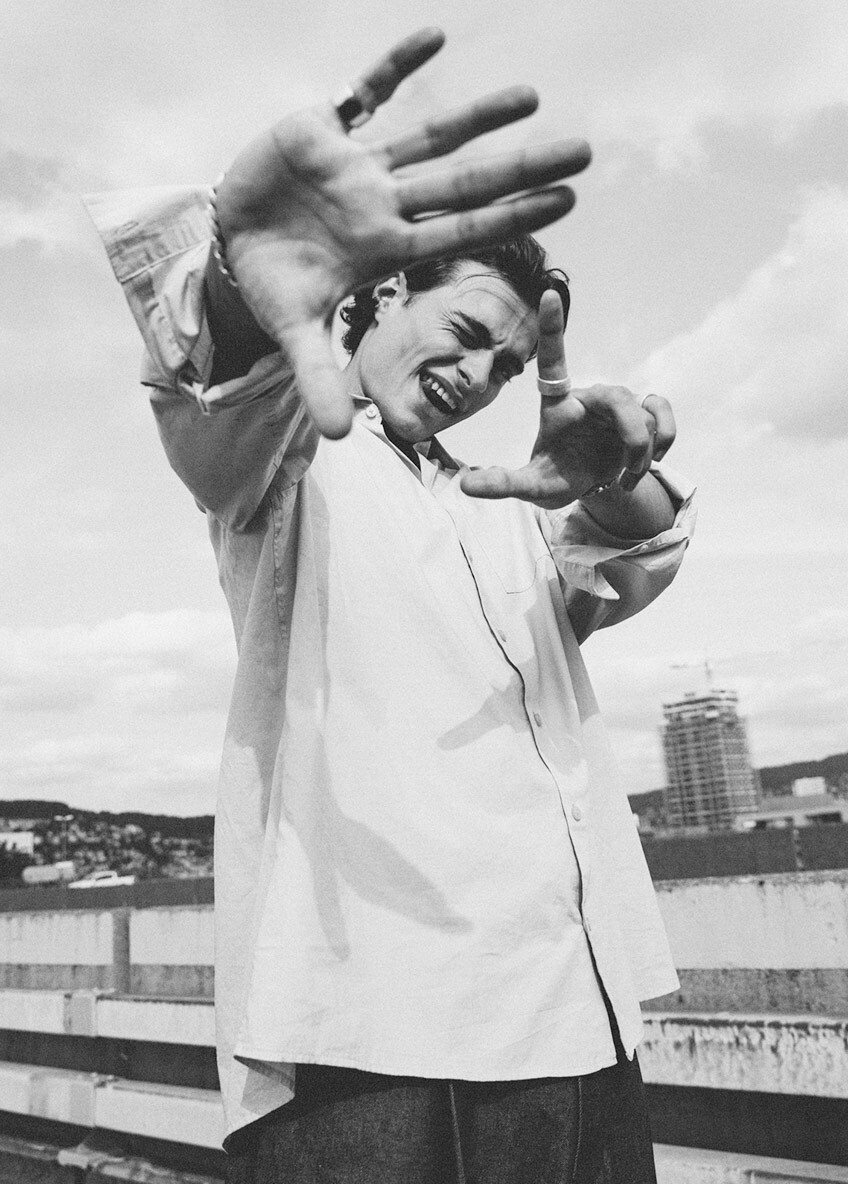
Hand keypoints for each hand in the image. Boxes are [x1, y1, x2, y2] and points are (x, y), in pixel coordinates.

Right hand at [215, 28, 590, 437]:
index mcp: (385, 247)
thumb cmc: (272, 287)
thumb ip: (318, 380)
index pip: (461, 232)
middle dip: (521, 166)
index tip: (567, 203)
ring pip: (428, 135)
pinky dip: (395, 65)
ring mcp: (358, 164)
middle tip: (586, 149)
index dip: (512, 218)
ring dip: (476, 116)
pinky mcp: (320, 128)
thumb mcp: (295, 334)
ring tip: (533, 97)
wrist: (228, 246)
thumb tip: (336, 440)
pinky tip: (436, 34)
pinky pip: (364, 89)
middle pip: (465, 182)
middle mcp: (384, 203)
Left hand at [460, 290, 675, 508]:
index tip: (548, 292)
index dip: (553, 327)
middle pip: (617, 396)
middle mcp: (590, 398)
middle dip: (631, 435)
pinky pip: (662, 413)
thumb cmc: (556, 477)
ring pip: (643, 414)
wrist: (592, 488)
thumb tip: (464, 486)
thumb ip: (501, 483)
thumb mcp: (530, 486)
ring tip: (627, 477)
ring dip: (642, 453)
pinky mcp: (642, 413)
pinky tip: (651, 462)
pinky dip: (663, 441)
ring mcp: (618, 404)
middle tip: (628, 471)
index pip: (553, 359)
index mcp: (558, 404)